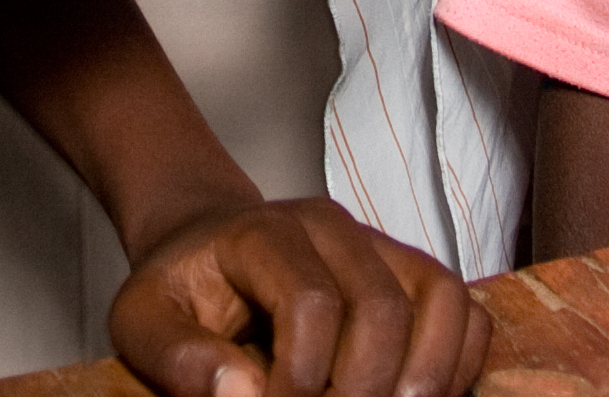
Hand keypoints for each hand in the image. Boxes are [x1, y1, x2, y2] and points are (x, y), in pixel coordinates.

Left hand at [110, 197, 490, 396]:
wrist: (206, 240)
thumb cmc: (179, 288)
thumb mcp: (142, 320)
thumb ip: (177, 358)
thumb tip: (243, 395)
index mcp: (263, 233)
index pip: (311, 302)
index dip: (302, 377)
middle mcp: (332, 227)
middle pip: (382, 307)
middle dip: (362, 389)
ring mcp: (379, 245)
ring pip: (441, 300)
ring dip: (424, 378)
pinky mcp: (410, 272)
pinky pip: (466, 309)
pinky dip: (457, 363)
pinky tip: (418, 396)